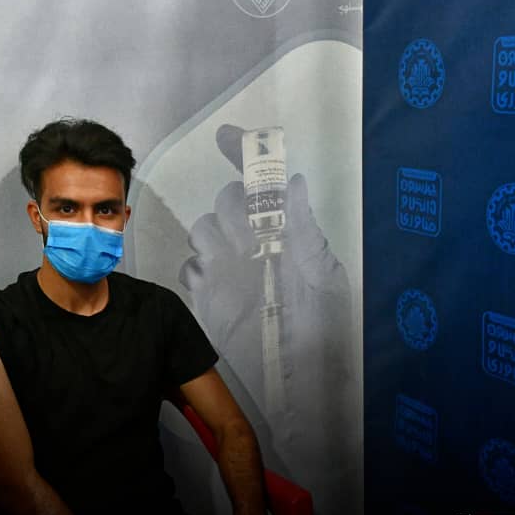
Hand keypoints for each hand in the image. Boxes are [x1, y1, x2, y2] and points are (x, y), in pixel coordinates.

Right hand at [178, 124, 357, 488]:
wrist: (304, 378)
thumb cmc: (324, 324)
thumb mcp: (323, 274)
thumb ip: (304, 229)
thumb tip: (295, 182)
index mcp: (284, 232)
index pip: (260, 184)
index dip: (243, 154)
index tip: (228, 137)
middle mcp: (253, 245)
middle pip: (225, 203)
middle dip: (233, 211)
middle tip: (252, 237)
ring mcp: (229, 269)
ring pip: (203, 231)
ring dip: (215, 241)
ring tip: (238, 266)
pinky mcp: (209, 296)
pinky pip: (190, 268)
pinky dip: (199, 271)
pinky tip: (218, 285)